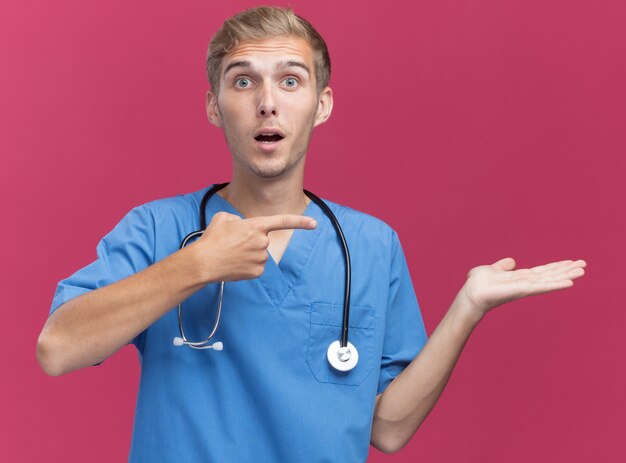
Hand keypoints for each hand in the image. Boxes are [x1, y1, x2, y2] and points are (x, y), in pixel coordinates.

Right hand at [191, 212, 316, 281]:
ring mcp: (261, 258)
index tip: (314, 223)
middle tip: (233, 244)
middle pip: (262, 240)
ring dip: (248, 253)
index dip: (301, 222)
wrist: (204, 262)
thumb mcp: (223, 218)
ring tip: (231, 254)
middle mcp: (262, 242)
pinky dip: (248, 265)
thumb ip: (238, 219)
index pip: (283, 221)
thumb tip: (243, 226)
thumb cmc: (212, 239)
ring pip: (259, 253)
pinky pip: (257, 266)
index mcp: (256, 226)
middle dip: (251, 241)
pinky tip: (235, 264)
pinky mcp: (258, 272)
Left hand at [459, 257, 586, 319]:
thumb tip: (511, 261)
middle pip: (550, 275)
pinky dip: (556, 284)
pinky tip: (569, 282)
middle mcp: (526, 283)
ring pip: (549, 280)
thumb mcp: (491, 270)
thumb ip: (502, 266)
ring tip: (582, 271)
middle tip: (584, 265)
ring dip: (566, 275)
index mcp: (520, 277)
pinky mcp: (522, 290)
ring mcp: (525, 287)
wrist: (470, 294)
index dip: (556, 266)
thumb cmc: (478, 284)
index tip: (571, 262)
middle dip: (566, 270)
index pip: (542, 271)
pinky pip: (542, 286)